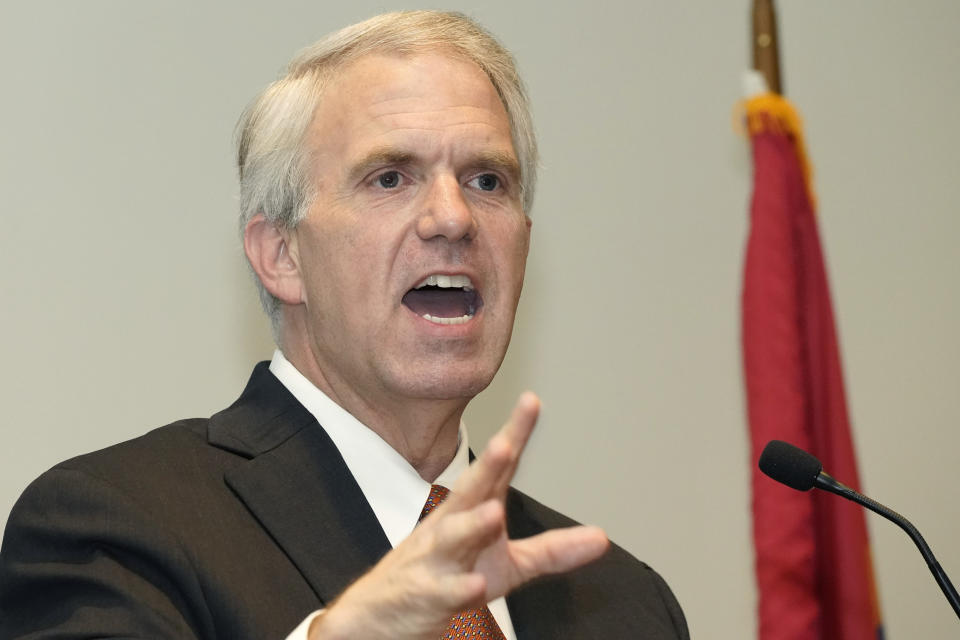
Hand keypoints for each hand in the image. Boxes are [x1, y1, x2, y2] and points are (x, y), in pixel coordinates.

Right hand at [308, 392, 609, 638]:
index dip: (514, 436)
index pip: (497, 470)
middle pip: (470, 492)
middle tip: (505, 444)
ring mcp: (435, 560)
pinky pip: (443, 592)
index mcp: (470, 511)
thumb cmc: (446, 578)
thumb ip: (552, 551)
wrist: (381, 618)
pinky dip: (458, 588)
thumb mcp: (506, 566)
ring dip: (472, 525)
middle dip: (487, 467)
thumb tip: (602, 539)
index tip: (531, 402)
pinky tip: (475, 584)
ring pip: (452, 538)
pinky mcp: (424, 597)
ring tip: (493, 512)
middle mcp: (450, 527)